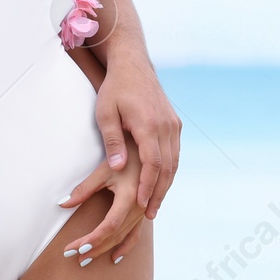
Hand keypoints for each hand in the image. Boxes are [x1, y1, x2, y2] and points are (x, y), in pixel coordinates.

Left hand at [55, 145, 147, 265]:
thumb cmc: (126, 153)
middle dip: (94, 248)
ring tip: (87, 259)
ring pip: (124, 237)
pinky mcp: (145, 209)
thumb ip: (83, 189)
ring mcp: (144, 210)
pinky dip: (125, 246)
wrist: (149, 145)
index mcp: (130, 197)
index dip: (91, 240)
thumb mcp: (103, 170)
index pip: (108, 227)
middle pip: (115, 236)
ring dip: (106, 249)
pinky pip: (136, 233)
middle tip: (74, 257)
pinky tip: (116, 256)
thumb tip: (62, 203)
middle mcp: (140, 208)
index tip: (74, 248)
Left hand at [95, 55, 180, 217]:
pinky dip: (169, 170)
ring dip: (165, 184)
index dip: (149, 186)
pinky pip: (174, 152)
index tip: (142, 205)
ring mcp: (173, 124)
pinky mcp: (174, 123)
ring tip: (155, 205)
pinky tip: (160, 183)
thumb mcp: (105, 113)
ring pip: (174, 161)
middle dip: (159, 192)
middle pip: (167, 167)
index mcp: (149, 124)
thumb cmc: (114, 89)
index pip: (153, 163)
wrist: (133, 65)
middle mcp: (166, 125)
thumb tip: (118, 168)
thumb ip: (113, 141)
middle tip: (150, 214)